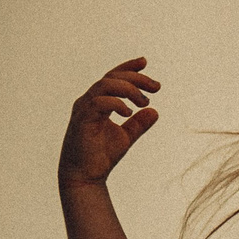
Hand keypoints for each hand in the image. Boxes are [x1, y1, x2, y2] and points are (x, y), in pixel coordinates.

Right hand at [59, 59, 161, 188]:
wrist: (86, 176)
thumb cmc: (101, 156)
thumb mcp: (126, 137)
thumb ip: (139, 124)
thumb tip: (155, 111)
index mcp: (97, 102)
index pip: (112, 78)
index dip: (127, 67)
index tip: (145, 62)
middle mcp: (88, 102)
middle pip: (111, 78)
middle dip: (136, 78)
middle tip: (156, 87)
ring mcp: (83, 109)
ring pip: (104, 86)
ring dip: (128, 89)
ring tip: (144, 101)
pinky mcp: (82, 120)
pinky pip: (99, 103)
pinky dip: (116, 103)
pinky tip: (130, 112)